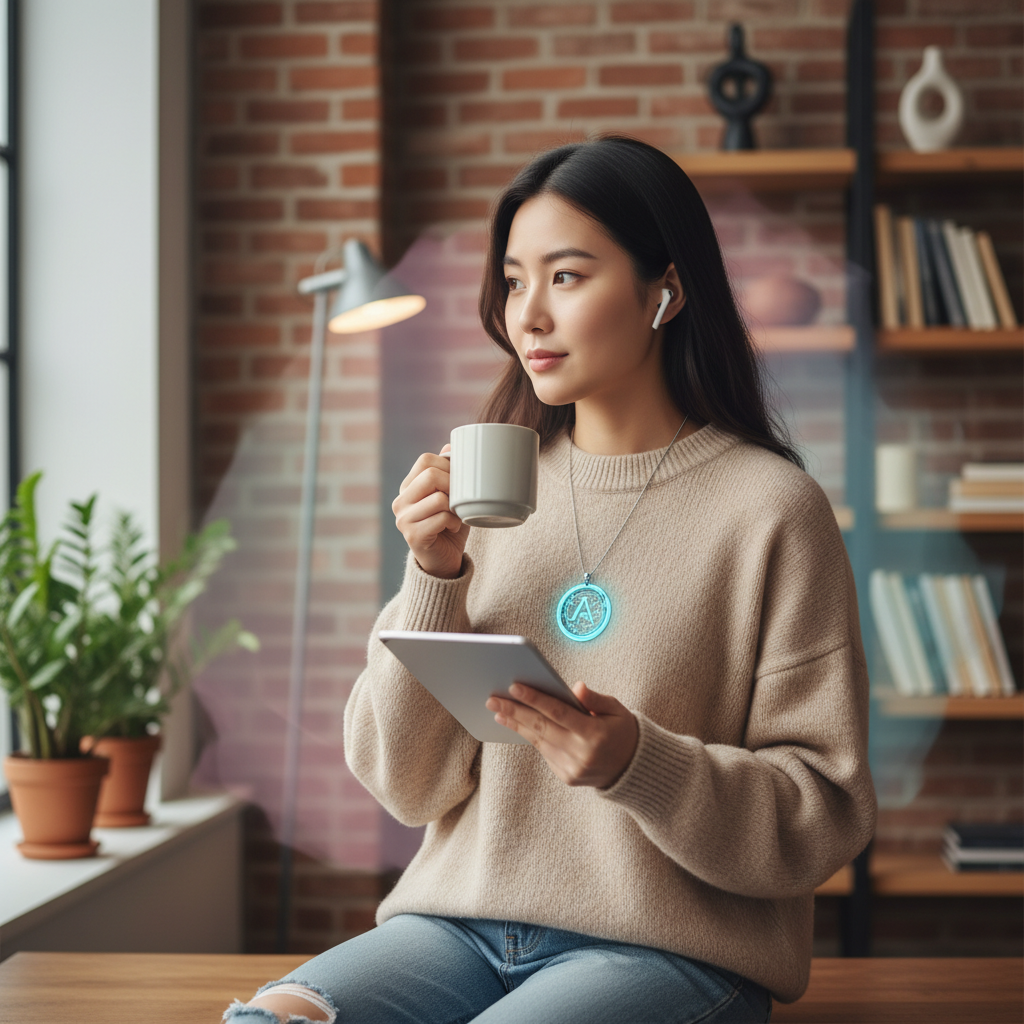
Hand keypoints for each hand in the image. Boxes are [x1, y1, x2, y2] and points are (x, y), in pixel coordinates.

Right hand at [392, 444, 469, 579]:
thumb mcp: (451, 496)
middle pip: (430, 476)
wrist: (444, 561)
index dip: (448, 465)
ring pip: (438, 498)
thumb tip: (451, 444)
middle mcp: (400, 501)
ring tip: (457, 515)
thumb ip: (449, 472)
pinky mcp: (412, 536)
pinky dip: (454, 522)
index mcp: (407, 487)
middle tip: (462, 498)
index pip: (425, 460)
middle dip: (454, 484)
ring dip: (455, 507)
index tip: (460, 480)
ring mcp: (403, 519)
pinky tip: (453, 528)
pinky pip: (441, 518)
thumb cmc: (450, 526)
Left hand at [486, 681, 638, 789]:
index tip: (514, 686)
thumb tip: (575, 687)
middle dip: (514, 711)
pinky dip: (530, 737)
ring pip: (538, 741)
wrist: (632, 770)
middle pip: (541, 727)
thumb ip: (595, 698)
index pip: (558, 712)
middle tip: (493, 699)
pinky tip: (517, 724)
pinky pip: (544, 752)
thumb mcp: (617, 709)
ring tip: (498, 711)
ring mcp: (572, 767)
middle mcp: (581, 753)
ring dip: (516, 724)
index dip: (535, 699)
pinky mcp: (566, 776)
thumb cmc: (622, 731)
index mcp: (594, 733)